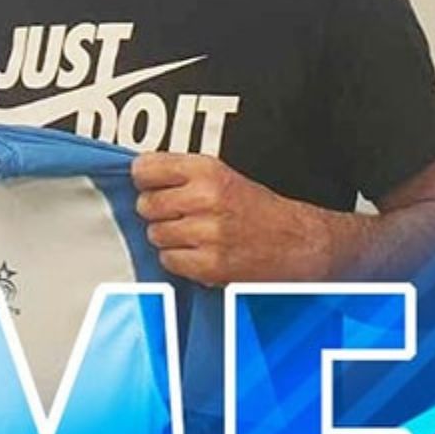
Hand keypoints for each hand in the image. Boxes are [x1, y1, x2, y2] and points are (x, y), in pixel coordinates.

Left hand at [133, 152, 340, 284]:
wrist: (299, 242)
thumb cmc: (255, 208)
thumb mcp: (220, 175)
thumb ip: (179, 172)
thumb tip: (135, 175)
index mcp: (207, 170)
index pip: (143, 169)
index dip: (146, 181)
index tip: (156, 186)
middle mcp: (206, 198)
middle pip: (145, 205)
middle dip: (159, 212)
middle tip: (184, 215)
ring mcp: (208, 233)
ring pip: (155, 234)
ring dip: (170, 238)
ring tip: (197, 235)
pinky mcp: (211, 265)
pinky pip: (168, 260)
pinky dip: (180, 260)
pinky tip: (201, 253)